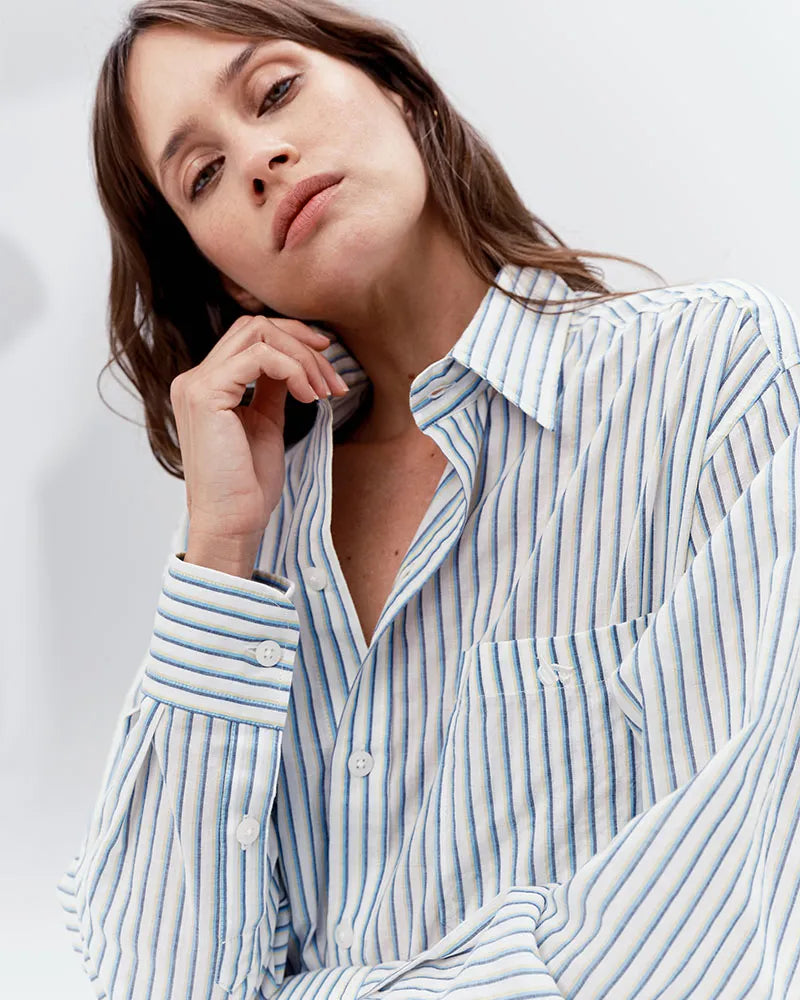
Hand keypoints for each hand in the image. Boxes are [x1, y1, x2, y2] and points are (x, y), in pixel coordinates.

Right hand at [171, 314, 347, 567]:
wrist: (232, 522)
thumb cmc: (248, 485)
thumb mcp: (266, 424)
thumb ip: (272, 388)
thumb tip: (295, 361)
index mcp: (206, 385)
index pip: (249, 336)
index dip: (293, 340)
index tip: (327, 362)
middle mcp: (194, 379)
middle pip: (254, 327)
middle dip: (302, 344)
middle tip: (334, 379)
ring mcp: (196, 385)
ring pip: (258, 335)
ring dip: (303, 359)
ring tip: (325, 392)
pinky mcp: (206, 395)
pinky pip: (260, 359)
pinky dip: (293, 370)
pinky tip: (309, 397)